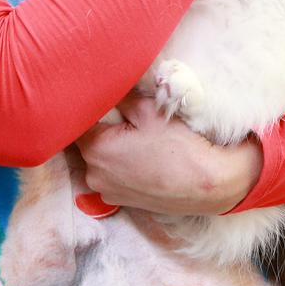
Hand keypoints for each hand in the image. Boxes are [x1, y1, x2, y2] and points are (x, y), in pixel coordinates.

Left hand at [76, 91, 262, 215]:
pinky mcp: (122, 201)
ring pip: (100, 158)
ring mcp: (107, 191)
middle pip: (87, 140)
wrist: (208, 184)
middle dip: (100, 126)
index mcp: (95, 149)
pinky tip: (141, 154)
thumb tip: (104, 84)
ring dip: (111, 145)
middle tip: (121, 113)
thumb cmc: (178, 146)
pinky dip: (120, 163)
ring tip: (134, 135)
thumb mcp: (148, 110)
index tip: (96, 97)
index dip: (87, 107)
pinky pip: (112, 174)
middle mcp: (94, 174)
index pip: (76, 122)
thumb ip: (119, 97)